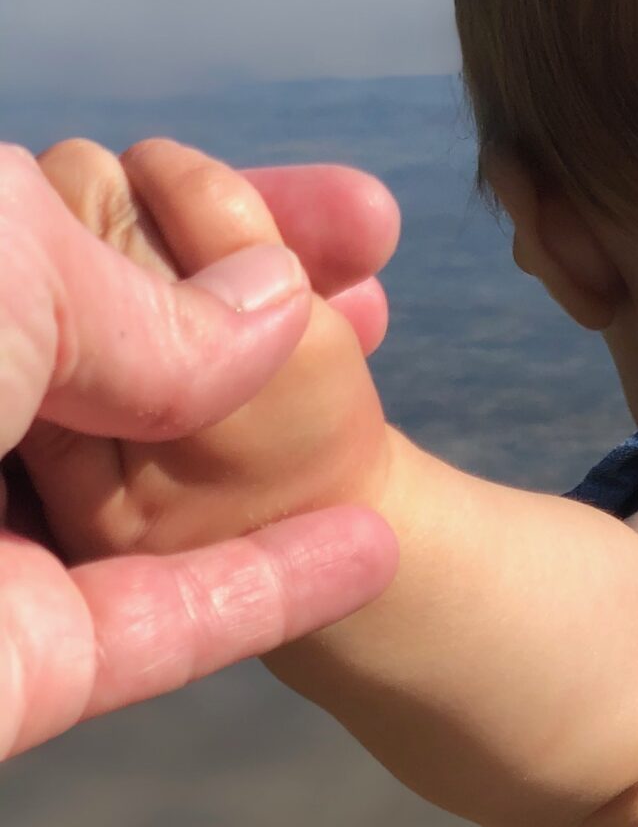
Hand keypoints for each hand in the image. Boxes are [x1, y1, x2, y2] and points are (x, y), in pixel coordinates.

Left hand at [1, 142, 399, 758]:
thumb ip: (140, 297)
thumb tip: (268, 317)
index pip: (67, 238)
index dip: (200, 210)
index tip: (318, 199)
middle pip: (119, 354)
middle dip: (253, 299)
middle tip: (368, 252)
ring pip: (144, 486)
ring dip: (274, 431)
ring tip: (382, 348)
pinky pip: (151, 627)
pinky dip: (262, 586)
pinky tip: (369, 540)